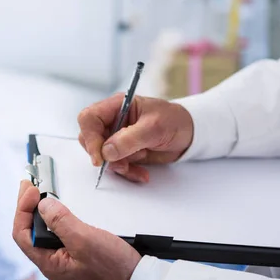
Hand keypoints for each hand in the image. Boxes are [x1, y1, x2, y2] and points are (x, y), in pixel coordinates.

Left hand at [13, 181, 141, 279]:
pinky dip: (58, 221)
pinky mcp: (79, 258)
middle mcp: (54, 265)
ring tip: (41, 194)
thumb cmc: (114, 271)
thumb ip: (60, 222)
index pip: (22, 234)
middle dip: (28, 207)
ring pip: (46, 234)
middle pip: (31, 232)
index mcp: (49, 264)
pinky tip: (62, 211)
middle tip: (30, 185)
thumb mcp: (84, 240)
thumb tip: (43, 205)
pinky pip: (61, 237)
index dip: (22, 208)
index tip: (29, 189)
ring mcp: (66, 262)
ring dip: (43, 213)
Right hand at [78, 94, 193, 181]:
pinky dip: (127, 172)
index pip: (89, 118)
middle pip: (90, 138)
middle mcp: (113, 121)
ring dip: (118, 166)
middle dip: (104, 155)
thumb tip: (106, 152)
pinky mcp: (124, 152)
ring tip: (136, 167)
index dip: (90, 137)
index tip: (100, 156)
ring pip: (102, 156)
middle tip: (121, 163)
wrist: (190, 134)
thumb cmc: (174, 121)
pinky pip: (115, 165)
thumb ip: (129, 139)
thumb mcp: (154, 127)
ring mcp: (117, 137)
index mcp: (117, 106)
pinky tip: (142, 173)